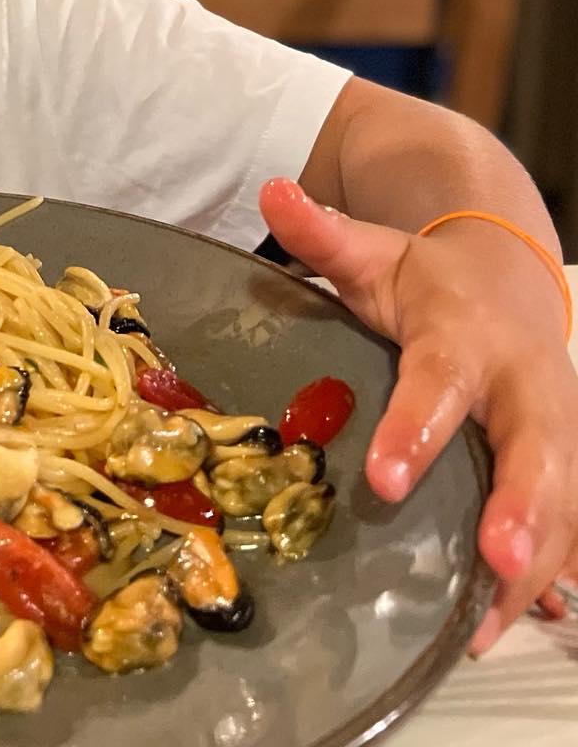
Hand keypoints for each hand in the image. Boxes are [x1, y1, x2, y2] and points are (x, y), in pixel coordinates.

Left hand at [260, 177, 577, 653]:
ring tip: (489, 630)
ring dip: (534, 567)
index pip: (440, 383)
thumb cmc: (426, 278)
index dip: (418, 429)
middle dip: (522, 507)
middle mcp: (523, 388)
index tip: (387, 479)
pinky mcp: (559, 466)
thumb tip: (270, 189)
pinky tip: (504, 628)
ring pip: (561, 503)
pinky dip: (542, 578)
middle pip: (536, 451)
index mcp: (466, 336)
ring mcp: (552, 432)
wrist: (505, 276)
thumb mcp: (373, 251)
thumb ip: (322, 233)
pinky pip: (563, 526)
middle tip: (496, 557)